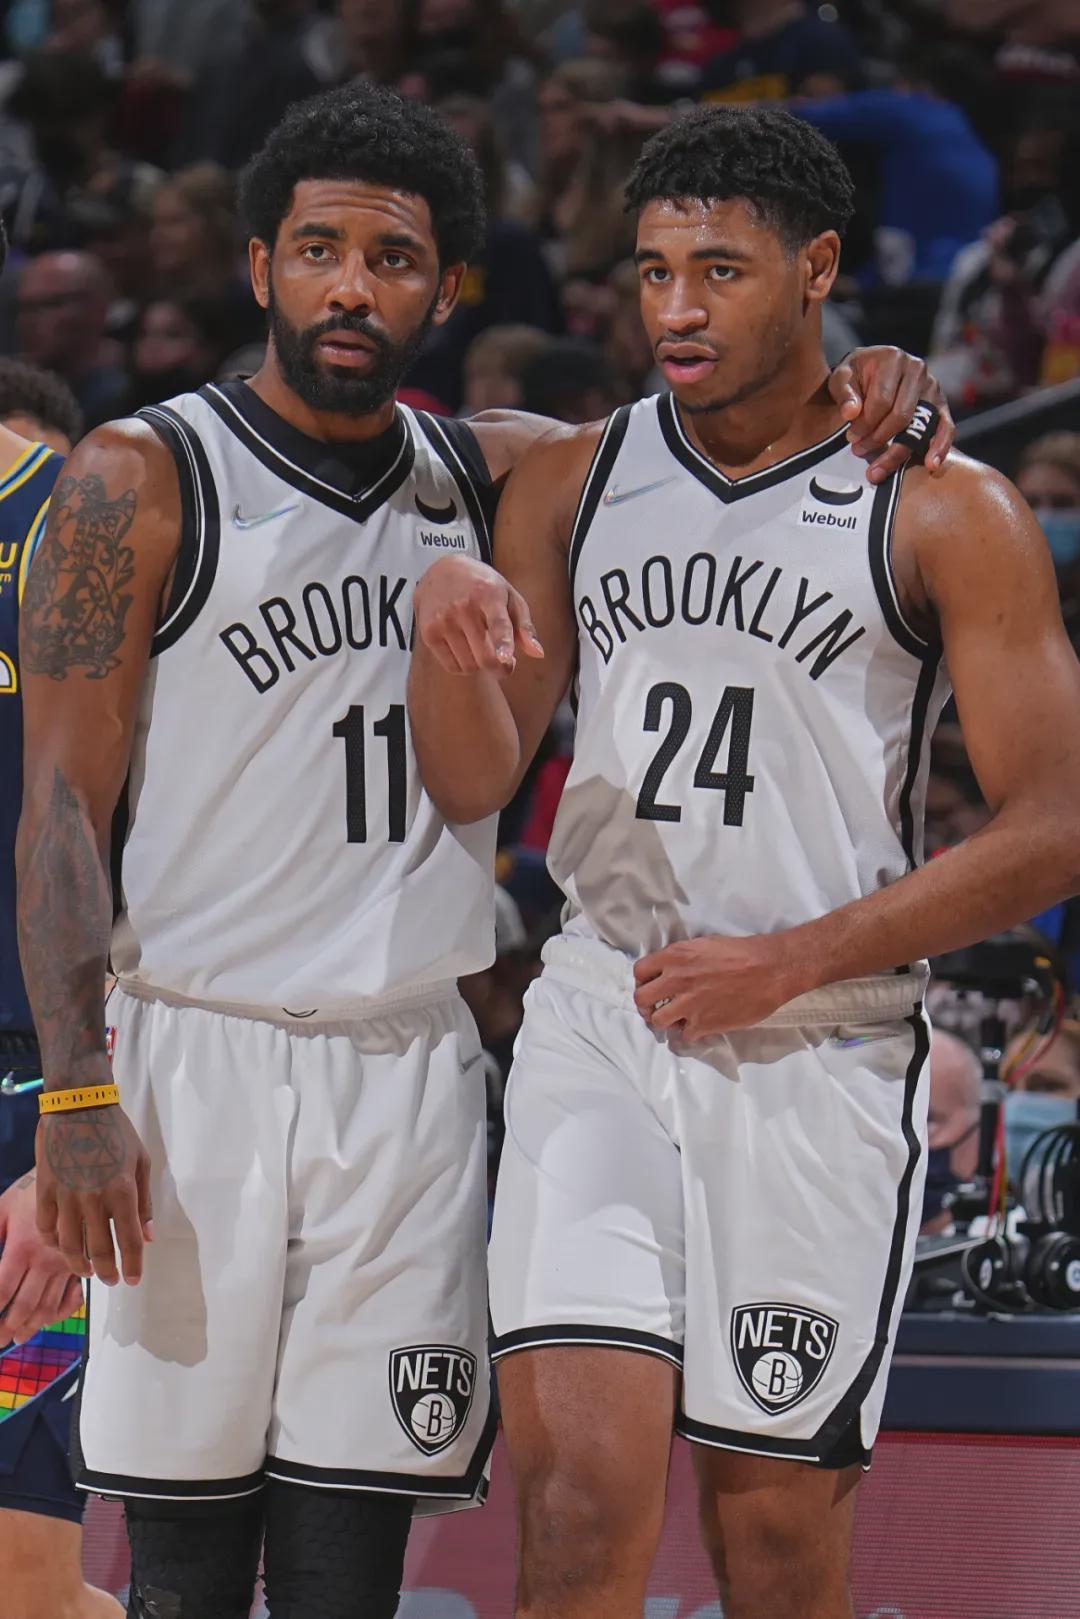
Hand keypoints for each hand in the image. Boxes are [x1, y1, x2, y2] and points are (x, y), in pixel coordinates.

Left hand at [0, 1171, 82, 1346]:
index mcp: (22, 1246)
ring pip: (48, 1305)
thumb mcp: (3, 1206)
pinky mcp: (81, 1261)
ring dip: (32, 1326)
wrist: (77, 1171)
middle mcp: (45, 1260)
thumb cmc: (35, 1186)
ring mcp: (66, 1263)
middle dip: (7, 1327)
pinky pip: (72, 1296)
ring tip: (19, 1337)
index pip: (1, 1289)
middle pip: (24, 1305)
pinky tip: (49, 1319)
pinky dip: (60, 1312)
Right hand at [36, 1105, 152, 1286]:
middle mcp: (94, 1199)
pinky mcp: (45, 1191)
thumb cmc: (117, 1133)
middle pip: (99, 1250)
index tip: (134, 1280)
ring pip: (69, 1246)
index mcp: (123, 1192)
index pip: (129, 1242)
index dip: (133, 1266)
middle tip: (111, 1280)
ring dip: (80, 1265)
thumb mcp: (142, 1162)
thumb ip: (145, 1202)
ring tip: (87, 1272)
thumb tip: (149, 1236)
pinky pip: (47, 1228)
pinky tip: (63, 1247)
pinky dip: (55, 1243)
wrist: (79, 1107)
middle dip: (107, 1272)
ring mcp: (66, 1197)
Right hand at [414, 555, 543, 675]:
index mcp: (488, 594)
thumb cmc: (483, 587)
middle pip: (485, 657)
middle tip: (504, 661)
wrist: (440, 572)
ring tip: (480, 644)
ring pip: (469, 666)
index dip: (503, 642)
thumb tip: (538, 654)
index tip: (504, 657)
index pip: (497, 623)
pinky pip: (453, 667)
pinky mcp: (429, 632)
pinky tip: (465, 648)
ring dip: (479, 664)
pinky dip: (463, 666)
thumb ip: (525, 627)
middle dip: (500, 667)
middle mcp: (463, 606)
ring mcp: (443, 620)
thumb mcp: (509, 597)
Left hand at [633, 934, 800, 1040]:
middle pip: (642, 999)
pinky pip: (684, 1035)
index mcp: (675, 955)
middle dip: (647, 1005)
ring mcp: (689, 1004)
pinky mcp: (704, 1023)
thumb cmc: (742, 952)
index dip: (644, 981)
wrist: (770, 969)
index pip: (639, 971)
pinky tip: (700, 1026)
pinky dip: (690, 1032)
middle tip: (658, 1007)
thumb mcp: (704, 945)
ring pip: (658, 1021)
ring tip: (678, 1019)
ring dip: (666, 1021)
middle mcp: (676, 979)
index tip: (652, 987)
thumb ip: (682, 960)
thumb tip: (670, 973)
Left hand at [829, 347, 954, 481]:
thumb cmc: (855, 375)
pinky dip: (940, 446)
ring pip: (920, 426)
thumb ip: (844, 393)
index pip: (882, 400)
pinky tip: (930, 465)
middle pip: (901, 416)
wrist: (871, 368)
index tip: (851, 438)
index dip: (865, 423)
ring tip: (879, 471)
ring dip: (899, 452)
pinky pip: (946, 426)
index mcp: (893, 359)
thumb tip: (851, 413)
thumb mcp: (842, 377)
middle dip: (878, 439)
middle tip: (859, 452)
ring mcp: (932, 387)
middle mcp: (917, 369)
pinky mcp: (940, 404)